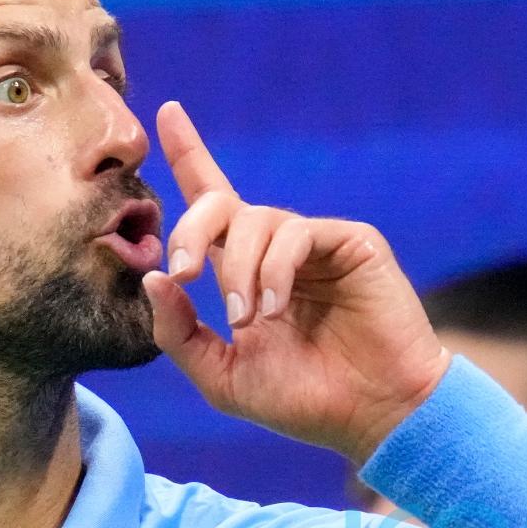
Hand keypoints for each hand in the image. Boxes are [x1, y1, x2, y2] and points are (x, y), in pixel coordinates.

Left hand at [142, 101, 450, 462]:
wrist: (374, 417)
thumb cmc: (302, 401)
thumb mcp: (222, 376)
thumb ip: (180, 332)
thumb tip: (152, 279)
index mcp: (245, 270)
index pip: (210, 203)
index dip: (189, 153)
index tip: (167, 110)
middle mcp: (277, 248)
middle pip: (219, 203)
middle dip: (190, 230)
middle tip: (183, 272)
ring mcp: (315, 242)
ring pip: (256, 220)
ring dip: (239, 270)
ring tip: (248, 318)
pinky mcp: (351, 241)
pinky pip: (294, 234)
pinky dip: (274, 269)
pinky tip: (274, 307)